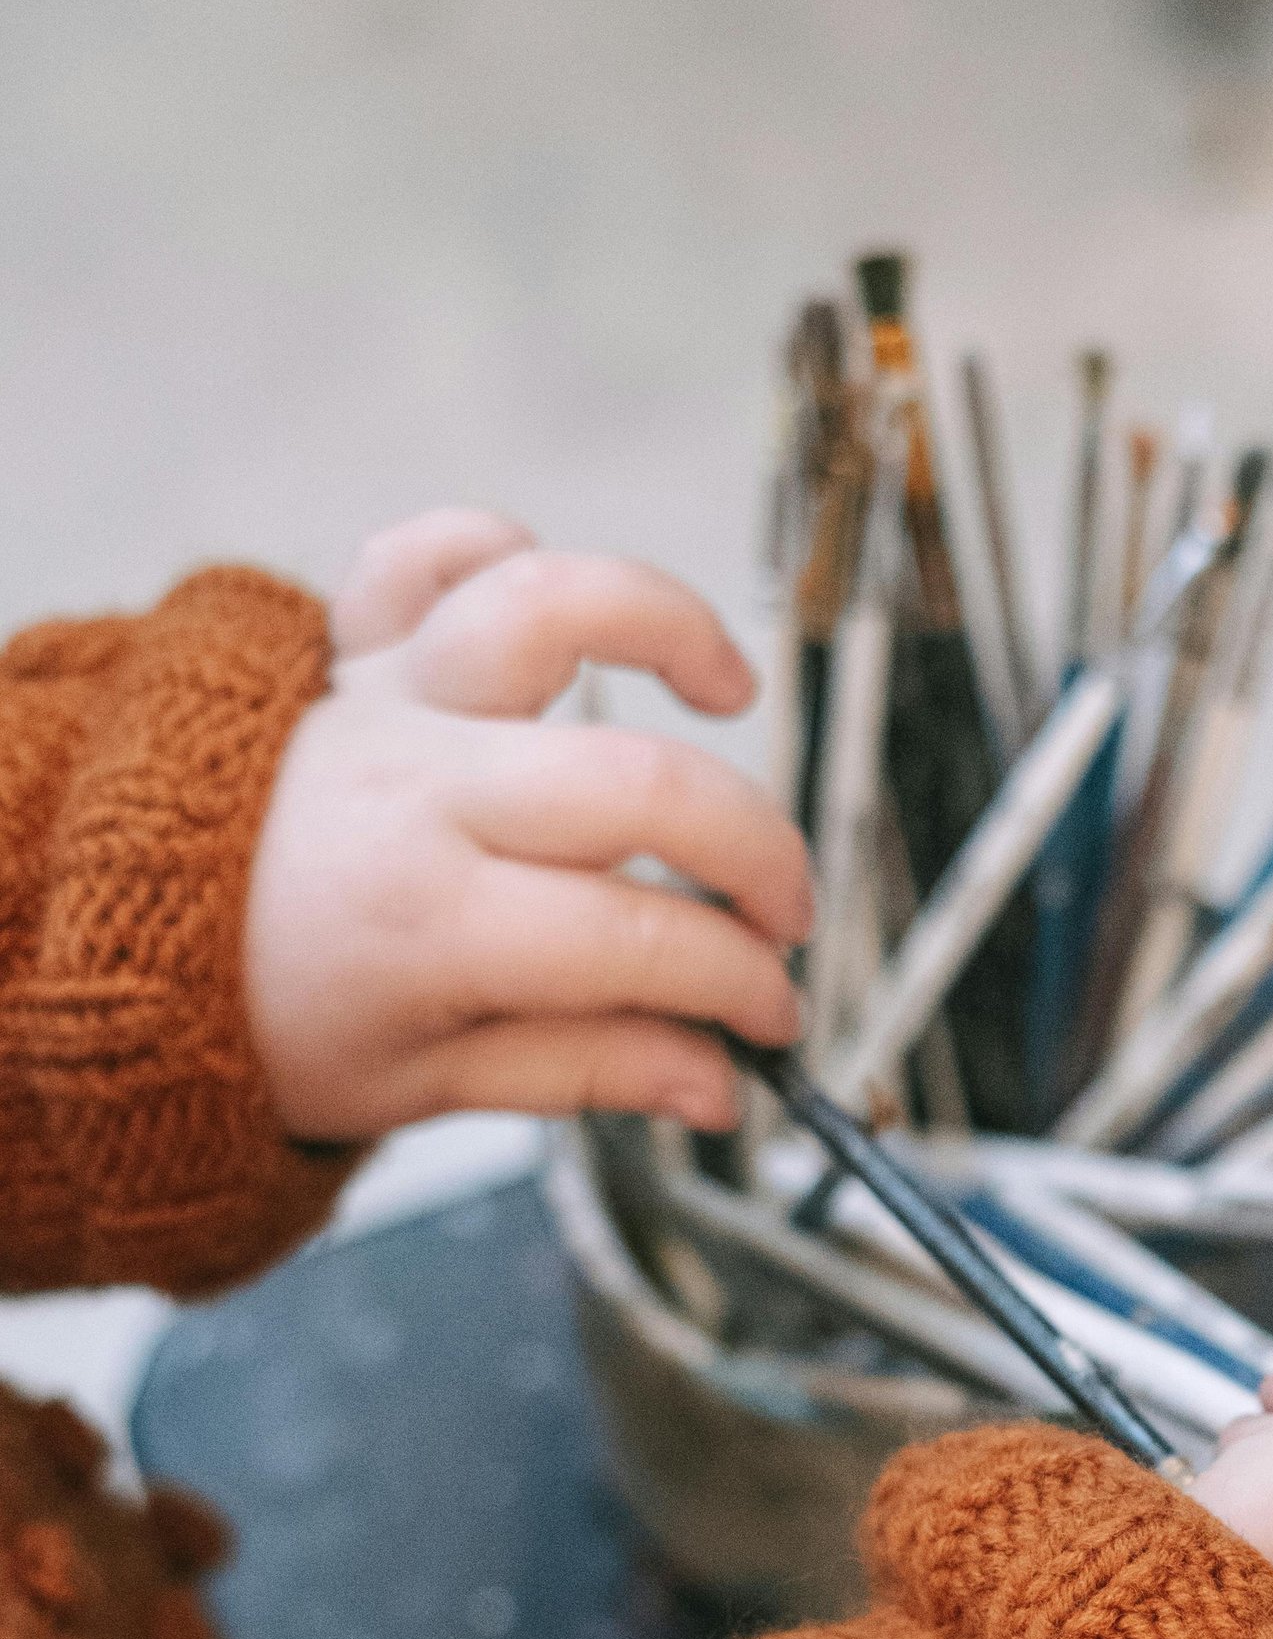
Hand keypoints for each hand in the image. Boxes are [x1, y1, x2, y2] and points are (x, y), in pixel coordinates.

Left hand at [241, 512, 813, 1141]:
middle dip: (757, 855)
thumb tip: (718, 1082)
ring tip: (727, 690)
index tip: (774, 1022)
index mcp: (433, 923)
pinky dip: (498, 553)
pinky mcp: (350, 650)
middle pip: (643, 785)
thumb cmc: (279, 1020)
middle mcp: (417, 791)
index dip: (742, 983)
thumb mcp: (429, 1085)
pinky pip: (428, 556)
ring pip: (548, 605)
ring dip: (667, 626)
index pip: (647, 938)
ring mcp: (384, 702)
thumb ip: (588, 1072)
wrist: (126, 943)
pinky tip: (563, 626)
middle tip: (780, 918)